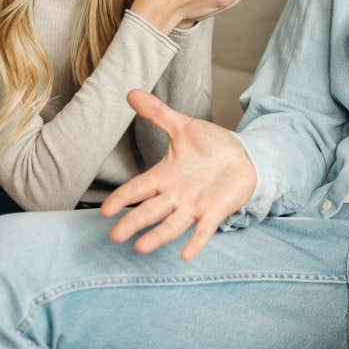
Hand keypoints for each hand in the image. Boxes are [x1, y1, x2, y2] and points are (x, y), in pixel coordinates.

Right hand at [101, 90, 257, 259]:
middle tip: (115, 236)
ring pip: (172, 224)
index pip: (138, 188)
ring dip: (158, 236)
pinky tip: (187, 255)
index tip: (106, 211)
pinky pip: (204, 229)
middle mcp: (176, 195)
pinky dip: (196, 241)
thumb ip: (157, 113)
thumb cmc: (210, 146)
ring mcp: (194, 205)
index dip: (123, 198)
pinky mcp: (215, 211)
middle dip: (133, 222)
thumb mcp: (183, 127)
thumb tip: (131, 92)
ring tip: (141, 248)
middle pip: (150, 210)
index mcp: (165, 176)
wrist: (243, 156)